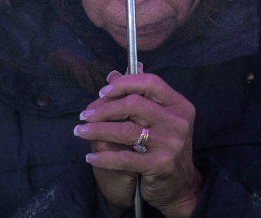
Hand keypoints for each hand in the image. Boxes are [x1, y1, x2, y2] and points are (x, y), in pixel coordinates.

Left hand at [74, 70, 201, 217]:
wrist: (180, 185)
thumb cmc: (165, 146)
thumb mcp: (159, 118)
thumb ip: (138, 95)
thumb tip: (112, 74)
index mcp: (179, 105)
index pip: (150, 83)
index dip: (124, 83)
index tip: (102, 91)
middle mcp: (178, 122)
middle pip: (134, 104)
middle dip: (104, 108)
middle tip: (85, 115)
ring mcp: (171, 144)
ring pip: (126, 130)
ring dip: (97, 130)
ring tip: (80, 132)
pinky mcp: (161, 165)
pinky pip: (124, 158)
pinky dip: (103, 157)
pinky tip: (90, 157)